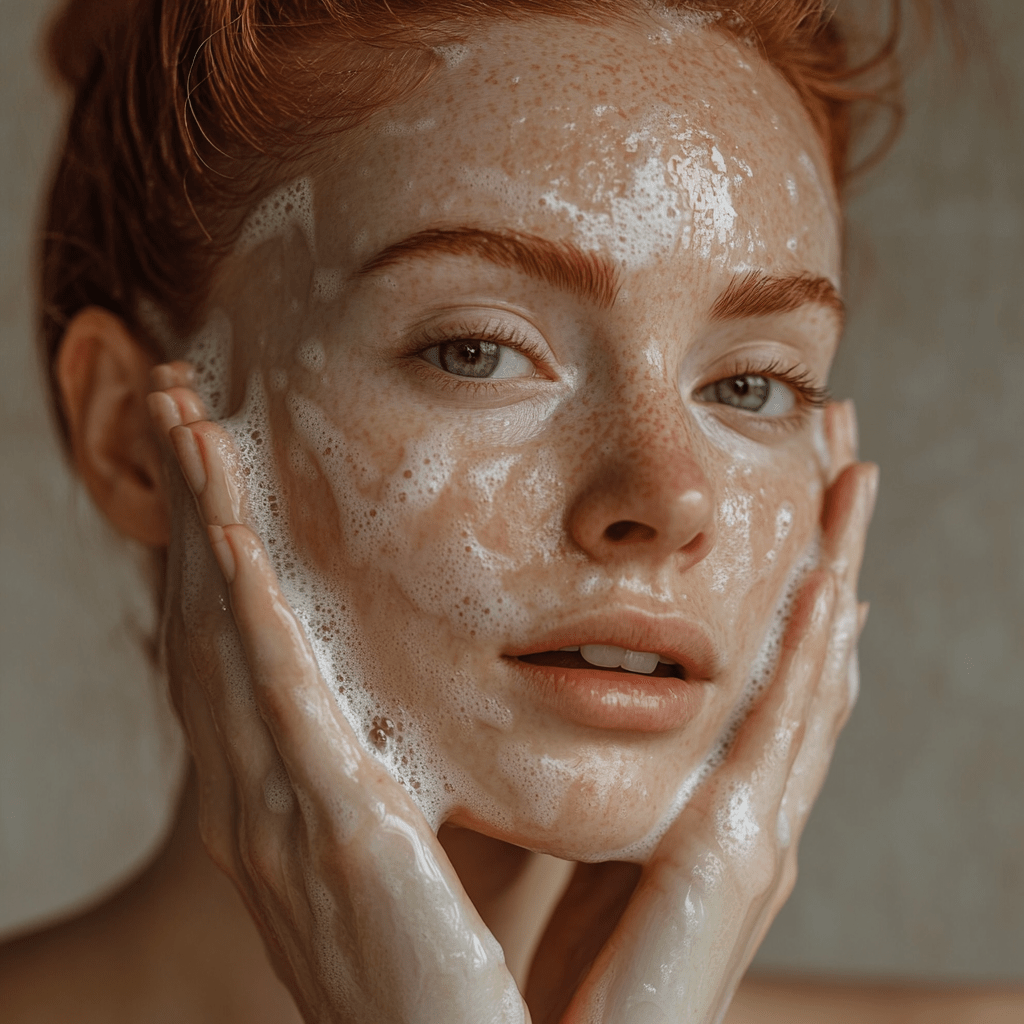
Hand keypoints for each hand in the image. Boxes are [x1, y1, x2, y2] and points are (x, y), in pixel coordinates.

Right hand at [148, 364, 527, 1023]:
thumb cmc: (477, 963)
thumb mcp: (443, 836)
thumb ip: (439, 755)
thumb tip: (476, 680)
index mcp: (301, 792)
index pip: (246, 638)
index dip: (221, 538)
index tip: (218, 453)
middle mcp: (269, 796)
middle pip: (215, 616)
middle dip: (191, 503)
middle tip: (176, 400)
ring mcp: (288, 818)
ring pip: (227, 636)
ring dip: (202, 521)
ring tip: (183, 421)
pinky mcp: (335, 838)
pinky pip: (275, 706)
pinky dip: (242, 616)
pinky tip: (226, 536)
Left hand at [524, 401, 875, 1023]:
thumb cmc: (559, 971)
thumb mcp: (577, 847)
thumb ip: (585, 783)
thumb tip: (547, 707)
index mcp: (710, 800)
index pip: (763, 670)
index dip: (788, 584)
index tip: (794, 499)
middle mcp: (751, 804)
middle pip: (804, 652)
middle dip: (829, 551)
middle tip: (842, 453)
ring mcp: (759, 829)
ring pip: (813, 671)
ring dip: (837, 570)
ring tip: (853, 481)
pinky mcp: (741, 855)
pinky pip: (788, 733)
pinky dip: (815, 655)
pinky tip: (831, 586)